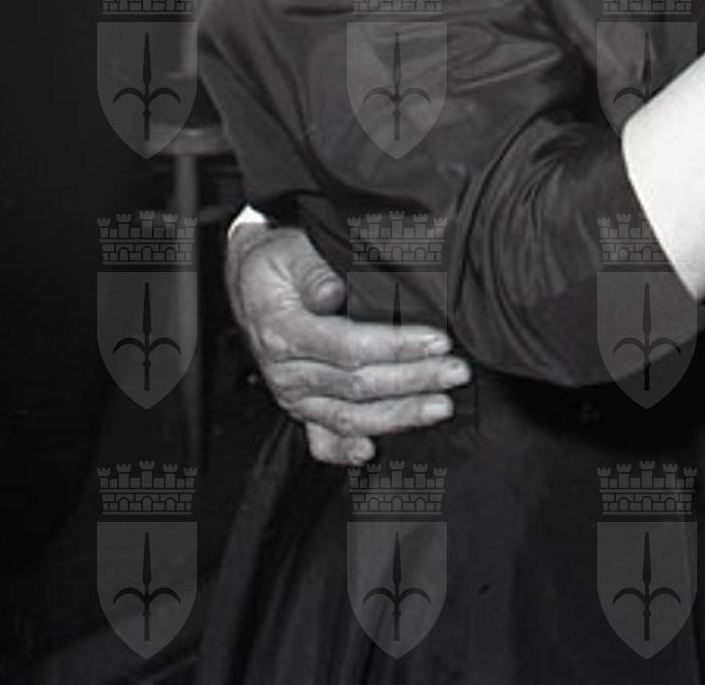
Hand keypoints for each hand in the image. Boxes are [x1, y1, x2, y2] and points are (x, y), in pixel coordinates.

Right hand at [227, 217, 471, 465]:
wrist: (250, 284)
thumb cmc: (276, 266)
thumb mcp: (290, 253)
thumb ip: (313, 271)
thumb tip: (332, 292)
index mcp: (286, 334)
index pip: (350, 347)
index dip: (396, 347)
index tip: (436, 341)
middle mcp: (288, 374)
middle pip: (359, 386)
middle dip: (413, 381)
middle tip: (455, 372)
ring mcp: (294, 397)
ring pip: (350, 417)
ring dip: (399, 415)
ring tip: (440, 407)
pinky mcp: (301, 408)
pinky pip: (322, 440)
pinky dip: (346, 451)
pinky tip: (371, 452)